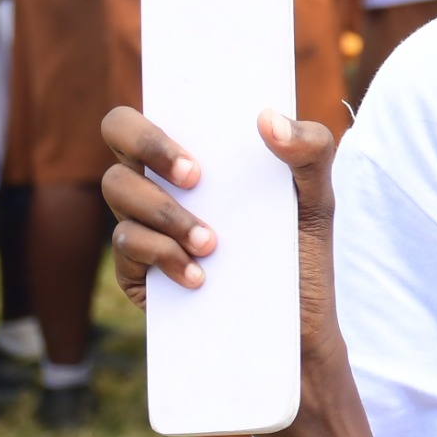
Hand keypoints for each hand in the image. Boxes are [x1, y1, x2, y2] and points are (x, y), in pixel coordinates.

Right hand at [100, 108, 340, 340]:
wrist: (296, 325)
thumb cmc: (300, 251)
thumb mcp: (318, 198)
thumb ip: (310, 150)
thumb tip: (268, 119)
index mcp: (197, 152)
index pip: (156, 110)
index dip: (155, 119)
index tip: (194, 155)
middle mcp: (161, 179)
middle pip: (118, 136)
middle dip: (150, 148)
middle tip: (196, 178)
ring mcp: (143, 222)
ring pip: (119, 189)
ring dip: (166, 212)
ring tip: (212, 243)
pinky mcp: (137, 269)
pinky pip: (126, 245)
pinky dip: (162, 255)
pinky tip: (198, 276)